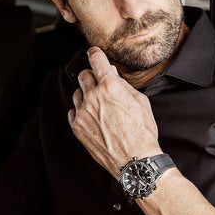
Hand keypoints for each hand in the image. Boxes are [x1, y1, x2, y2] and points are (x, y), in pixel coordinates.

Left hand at [68, 47, 160, 175]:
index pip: (96, 59)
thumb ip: (123, 85)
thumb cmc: (141, 132)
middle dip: (91, 76)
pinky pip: (73, 111)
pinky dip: (80, 111)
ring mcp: (82, 113)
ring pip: (77, 93)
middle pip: (83, 75)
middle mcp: (93, 97)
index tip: (94, 54)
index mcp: (110, 86)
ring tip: (99, 106)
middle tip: (100, 84)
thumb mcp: (140, 102)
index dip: (95, 54)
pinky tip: (93, 118)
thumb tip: (112, 74)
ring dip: (86, 94)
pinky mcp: (77, 127)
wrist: (134, 160)